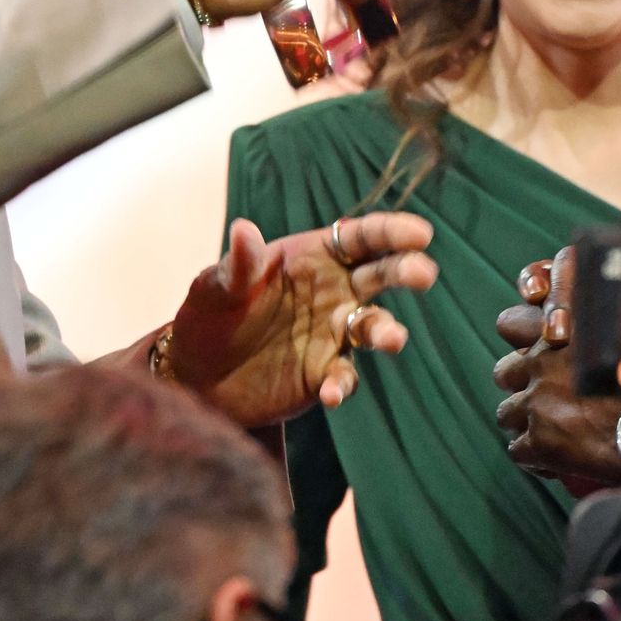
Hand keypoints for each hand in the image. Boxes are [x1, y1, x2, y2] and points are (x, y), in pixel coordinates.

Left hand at [170, 214, 437, 424]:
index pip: (358, 238)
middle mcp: (332, 292)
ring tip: (393, 339)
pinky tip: (331, 391)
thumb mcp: (214, 288)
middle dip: (405, 270)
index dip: (390, 233)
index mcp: (311, 258)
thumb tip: (244, 229)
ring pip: (374, 327)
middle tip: (424, 272)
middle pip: (380, 275)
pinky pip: (343, 376)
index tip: (420, 233)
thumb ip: (238, 264)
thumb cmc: (207, 317)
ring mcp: (332, 335)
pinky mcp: (322, 375)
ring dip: (387, 331)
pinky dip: (341, 384)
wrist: (196, 376)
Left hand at [494, 249, 620, 490]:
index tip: (537, 364)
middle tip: (544, 405)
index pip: (511, 325)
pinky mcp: (539, 441)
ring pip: (506, 415)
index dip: (524, 346)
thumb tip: (587, 333)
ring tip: (552, 436)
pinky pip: (516, 451)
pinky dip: (533, 459)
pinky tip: (555, 462)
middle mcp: (542, 363)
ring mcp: (537, 403)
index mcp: (561, 333)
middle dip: (520, 388)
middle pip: (504, 373)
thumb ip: (597, 333)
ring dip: (525, 424)